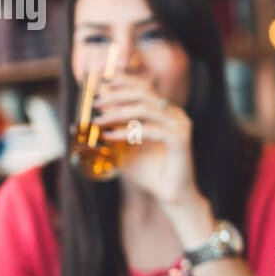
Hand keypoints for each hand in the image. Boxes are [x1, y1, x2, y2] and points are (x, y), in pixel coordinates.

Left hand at [92, 73, 198, 210]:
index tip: (99, 84)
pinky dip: (128, 131)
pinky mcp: (181, 138)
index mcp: (165, 111)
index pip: (144, 87)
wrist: (169, 195)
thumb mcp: (124, 148)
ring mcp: (180, 124)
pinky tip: (111, 135)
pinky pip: (151, 129)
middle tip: (96, 102)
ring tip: (99, 120)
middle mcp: (174, 114)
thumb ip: (114, 132)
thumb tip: (93, 117)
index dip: (122, 80)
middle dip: (117, 94)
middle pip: (144, 91)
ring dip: (118, 112)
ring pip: (146, 108)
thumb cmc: (148, 172)